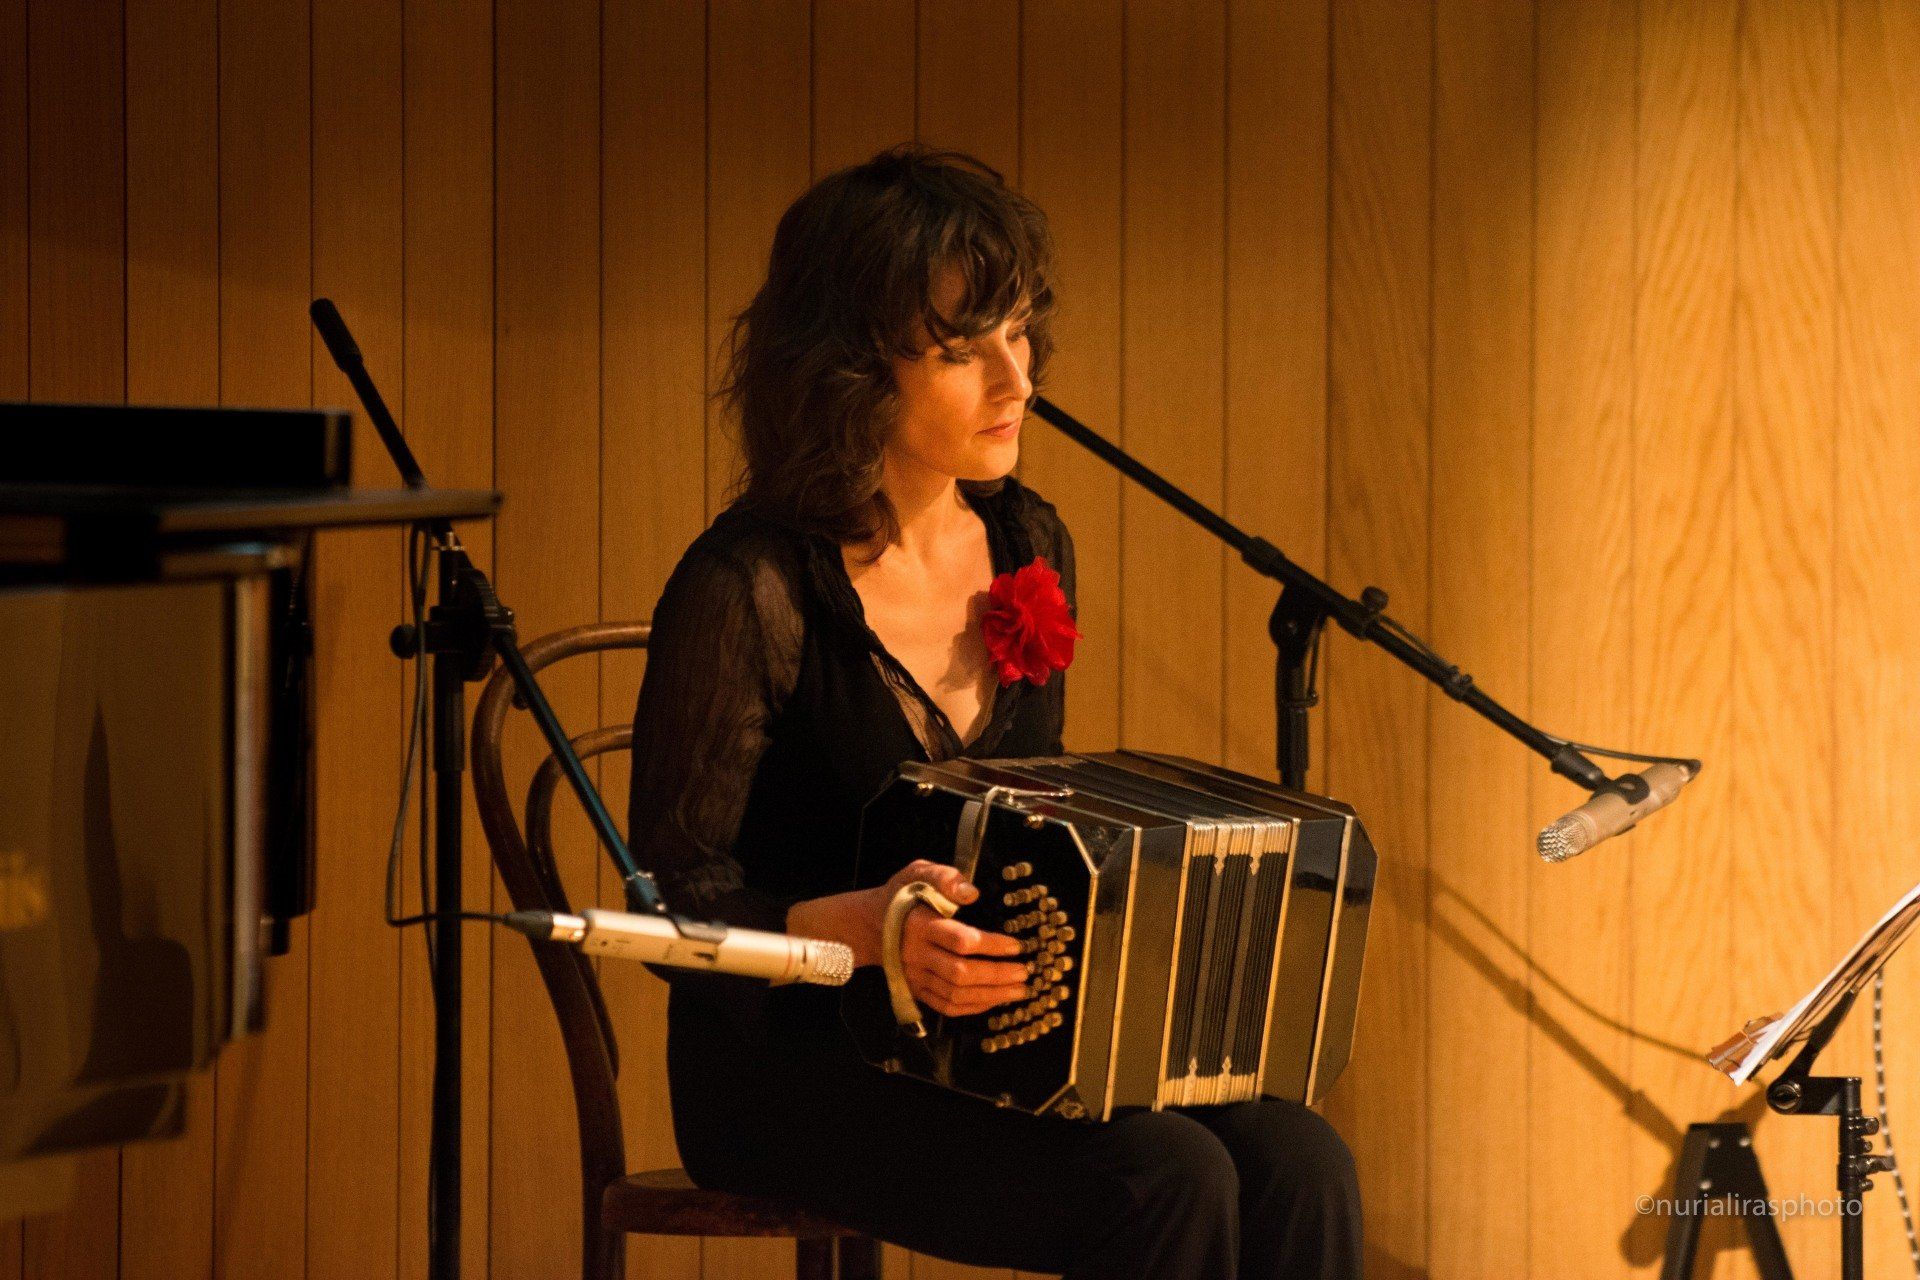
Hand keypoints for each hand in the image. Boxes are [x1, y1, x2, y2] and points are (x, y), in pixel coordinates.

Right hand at [877, 860, 1029, 1017]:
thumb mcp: (917, 873)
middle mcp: (918, 955)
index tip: (1016, 945)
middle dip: (997, 975)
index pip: (960, 940)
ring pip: (956, 994)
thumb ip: (943, 877)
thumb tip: (971, 893)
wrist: (869, 925)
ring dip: (991, 996)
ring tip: (1017, 990)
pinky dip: (973, 1007)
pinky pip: (946, 1006)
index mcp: (921, 925)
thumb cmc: (901, 896)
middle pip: (960, 973)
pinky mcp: (917, 989)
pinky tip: (994, 1000)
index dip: (991, 945)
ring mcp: (916, 976)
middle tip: (1024, 972)